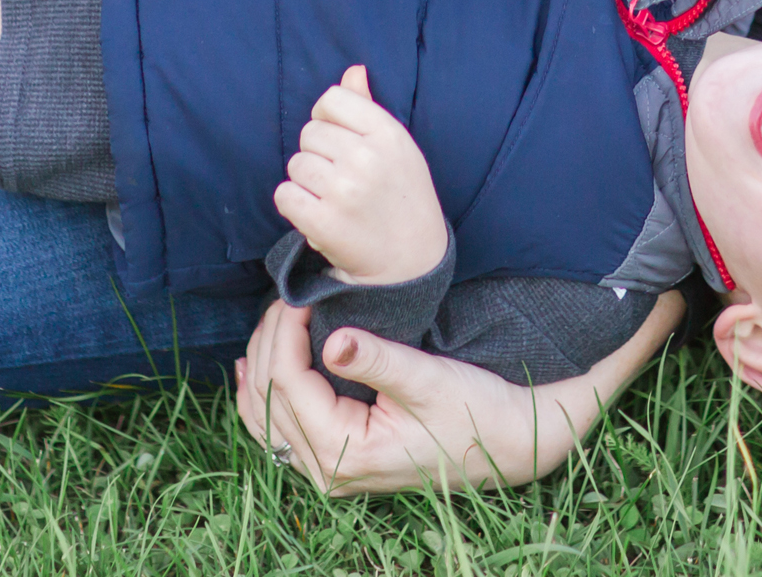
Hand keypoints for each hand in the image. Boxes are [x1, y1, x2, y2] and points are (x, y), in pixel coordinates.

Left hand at [235, 290, 683, 494]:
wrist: (506, 442)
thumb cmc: (473, 409)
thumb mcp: (428, 378)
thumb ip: (377, 359)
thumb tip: (333, 340)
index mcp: (346, 452)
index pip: (289, 384)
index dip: (284, 332)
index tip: (298, 290)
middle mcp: (328, 471)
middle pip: (270, 400)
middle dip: (269, 341)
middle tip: (285, 294)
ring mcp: (329, 471)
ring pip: (267, 418)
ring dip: (261, 366)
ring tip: (268, 320)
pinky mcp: (339, 460)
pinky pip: (282, 430)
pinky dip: (266, 396)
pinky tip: (254, 368)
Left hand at [274, 65, 448, 284]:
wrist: (411, 260)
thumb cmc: (402, 195)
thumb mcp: (397, 146)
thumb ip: (369, 107)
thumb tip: (352, 70)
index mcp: (388, 133)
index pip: (332, 99)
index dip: (326, 118)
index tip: (338, 140)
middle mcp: (366, 158)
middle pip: (309, 132)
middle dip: (317, 153)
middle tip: (338, 176)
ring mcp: (344, 191)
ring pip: (296, 164)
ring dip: (306, 180)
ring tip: (331, 196)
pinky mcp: (323, 223)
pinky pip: (285, 195)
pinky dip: (294, 204)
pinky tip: (315, 212)